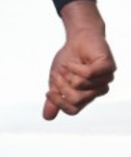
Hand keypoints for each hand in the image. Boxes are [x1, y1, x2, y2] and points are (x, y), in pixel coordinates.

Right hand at [43, 0, 113, 119]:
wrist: (78, 38)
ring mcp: (105, 79)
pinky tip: (75, 61)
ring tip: (67, 66)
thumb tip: (47, 118)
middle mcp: (98, 90)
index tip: (48, 91)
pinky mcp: (108, 67)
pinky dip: (76, 67)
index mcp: (87, 97)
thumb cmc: (69, 59)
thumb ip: (54, 99)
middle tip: (58, 74)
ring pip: (81, 86)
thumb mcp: (56, 81)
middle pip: (75, 99)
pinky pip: (88, 74)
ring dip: (68, 74)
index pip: (72, 110)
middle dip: (62, 85)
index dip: (58, 102)